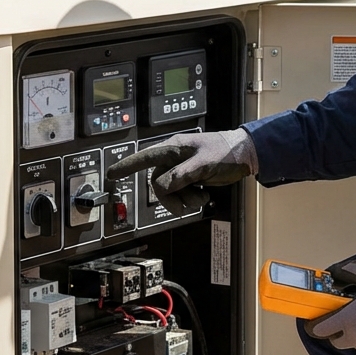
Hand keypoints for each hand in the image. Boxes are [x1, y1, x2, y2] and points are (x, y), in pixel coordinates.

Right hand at [105, 130, 257, 214]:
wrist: (245, 156)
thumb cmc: (225, 151)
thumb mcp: (203, 163)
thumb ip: (182, 174)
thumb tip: (163, 185)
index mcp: (173, 148)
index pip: (144, 157)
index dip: (126, 166)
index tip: (110, 174)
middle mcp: (174, 158)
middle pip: (158, 183)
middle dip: (170, 197)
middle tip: (184, 205)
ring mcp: (182, 169)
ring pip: (170, 191)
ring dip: (184, 199)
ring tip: (201, 196)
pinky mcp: (191, 178)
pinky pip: (182, 193)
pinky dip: (192, 198)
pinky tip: (204, 193)